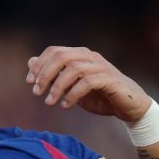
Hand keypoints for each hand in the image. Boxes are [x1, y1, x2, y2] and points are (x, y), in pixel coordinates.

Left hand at [26, 46, 151, 121]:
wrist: (129, 107)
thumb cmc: (100, 96)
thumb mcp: (72, 86)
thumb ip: (54, 74)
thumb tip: (30, 62)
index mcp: (80, 55)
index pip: (55, 51)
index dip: (40, 64)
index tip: (29, 82)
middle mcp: (90, 57)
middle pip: (62, 56)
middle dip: (45, 74)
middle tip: (36, 92)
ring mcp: (101, 67)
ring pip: (73, 68)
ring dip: (57, 86)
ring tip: (49, 102)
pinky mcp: (110, 79)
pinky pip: (87, 82)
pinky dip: (73, 94)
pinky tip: (66, 105)